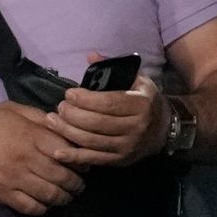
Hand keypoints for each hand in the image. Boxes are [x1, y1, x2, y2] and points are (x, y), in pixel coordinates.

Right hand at [0, 101, 87, 214]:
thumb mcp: (12, 111)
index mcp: (31, 135)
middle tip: (80, 185)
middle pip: (63, 176)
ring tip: (67, 197)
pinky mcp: (2, 194)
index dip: (80, 159)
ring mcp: (14, 178)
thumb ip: (39, 117)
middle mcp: (26, 158)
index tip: (84, 163)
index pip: (68, 150)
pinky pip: (30, 207)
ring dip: (63, 198)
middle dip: (77, 183)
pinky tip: (45, 204)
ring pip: (50, 194)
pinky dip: (43, 208)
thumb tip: (64, 124)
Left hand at [49, 71, 168, 167]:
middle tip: (59, 107)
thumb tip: (90, 55)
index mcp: (141, 104)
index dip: (85, 99)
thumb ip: (114, 68)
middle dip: (72, 115)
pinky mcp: (120, 160)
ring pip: (92, 141)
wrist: (164, 130)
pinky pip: (93, 159)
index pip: (109, 102)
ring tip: (52, 121)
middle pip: (97, 122)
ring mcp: (128, 146)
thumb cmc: (145, 101)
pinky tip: (57, 152)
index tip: (69, 93)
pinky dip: (74, 157)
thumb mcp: (137, 80)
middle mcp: (136, 126)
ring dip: (68, 132)